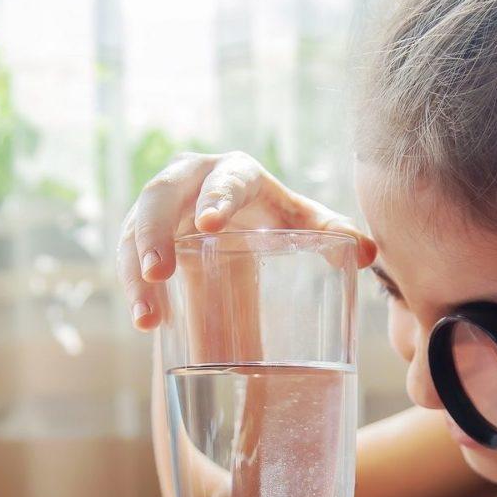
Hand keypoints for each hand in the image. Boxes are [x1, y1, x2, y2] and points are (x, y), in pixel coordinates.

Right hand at [117, 151, 376, 328]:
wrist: (244, 231)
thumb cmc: (279, 223)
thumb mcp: (305, 227)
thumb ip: (335, 235)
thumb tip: (366, 252)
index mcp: (238, 173)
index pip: (226, 176)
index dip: (215, 195)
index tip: (208, 224)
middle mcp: (191, 181)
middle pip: (161, 195)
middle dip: (154, 231)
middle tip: (158, 271)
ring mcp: (162, 208)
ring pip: (134, 230)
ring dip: (134, 270)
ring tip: (147, 316)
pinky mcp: (144, 235)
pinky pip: (130, 257)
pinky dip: (135, 290)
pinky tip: (146, 323)